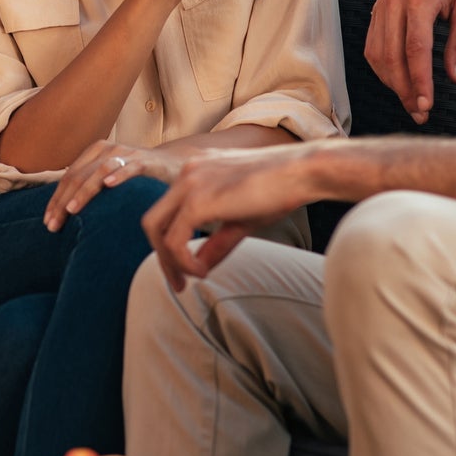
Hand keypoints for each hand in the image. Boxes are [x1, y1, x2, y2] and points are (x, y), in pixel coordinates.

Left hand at [42, 141, 182, 231]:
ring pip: (99, 172)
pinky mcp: (146, 162)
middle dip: (63, 202)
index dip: (56, 200)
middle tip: (53, 225)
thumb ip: (90, 188)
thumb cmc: (137, 178)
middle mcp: (108, 150)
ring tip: (72, 210)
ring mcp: (127, 154)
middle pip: (79, 176)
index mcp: (95, 153)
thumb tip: (62, 212)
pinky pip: (130, 168)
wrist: (173, 165)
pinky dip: (119, 175)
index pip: (69, 177)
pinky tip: (109, 186)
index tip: (48, 223)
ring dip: (84, 192)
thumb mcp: (110, 179)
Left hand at [141, 148, 313, 290]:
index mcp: (195, 172)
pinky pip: (174, 240)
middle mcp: (186, 174)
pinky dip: (183, 261)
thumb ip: (216, 242)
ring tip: (192, 279)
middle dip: (162, 256)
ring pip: (157, 230)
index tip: (184, 272)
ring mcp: (189, 184)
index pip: (167, 212)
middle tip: (178, 284)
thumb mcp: (241, 219)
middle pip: (153, 221)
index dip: (169, 245)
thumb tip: (200, 267)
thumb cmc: (279, 191)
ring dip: (170, 262)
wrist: (301, 171)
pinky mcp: (197, 200)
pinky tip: (202, 272)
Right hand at [364, 0, 455, 124]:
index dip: (420, 82)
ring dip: (391, 82)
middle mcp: (394, 1)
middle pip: (391, 57)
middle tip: (420, 113)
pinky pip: (372, 45)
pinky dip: (383, 67)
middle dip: (404, 90)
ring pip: (377, 54)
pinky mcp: (378, 7)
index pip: (415, 51)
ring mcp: (382, 4)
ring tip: (411, 101)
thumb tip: (454, 78)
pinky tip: (398, 80)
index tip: (427, 106)